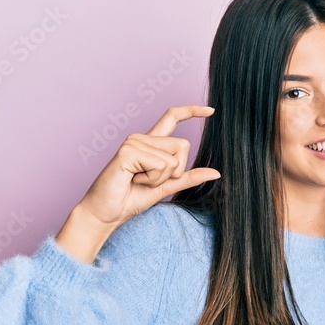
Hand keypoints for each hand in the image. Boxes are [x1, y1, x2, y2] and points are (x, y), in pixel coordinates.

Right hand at [79, 105, 219, 228]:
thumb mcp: (166, 187)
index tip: (211, 111)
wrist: (107, 213)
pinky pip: (160, 165)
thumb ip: (189, 178)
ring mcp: (134, 141)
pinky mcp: (128, 150)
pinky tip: (133, 180)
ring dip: (160, 178)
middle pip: (183, 146)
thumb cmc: (131, 199)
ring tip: (138, 181)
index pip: (173, 118)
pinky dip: (152, 179)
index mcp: (151, 144)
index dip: (192, 112)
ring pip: (172, 159)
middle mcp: (142, 138)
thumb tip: (216, 172)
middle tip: (149, 181)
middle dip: (175, 172)